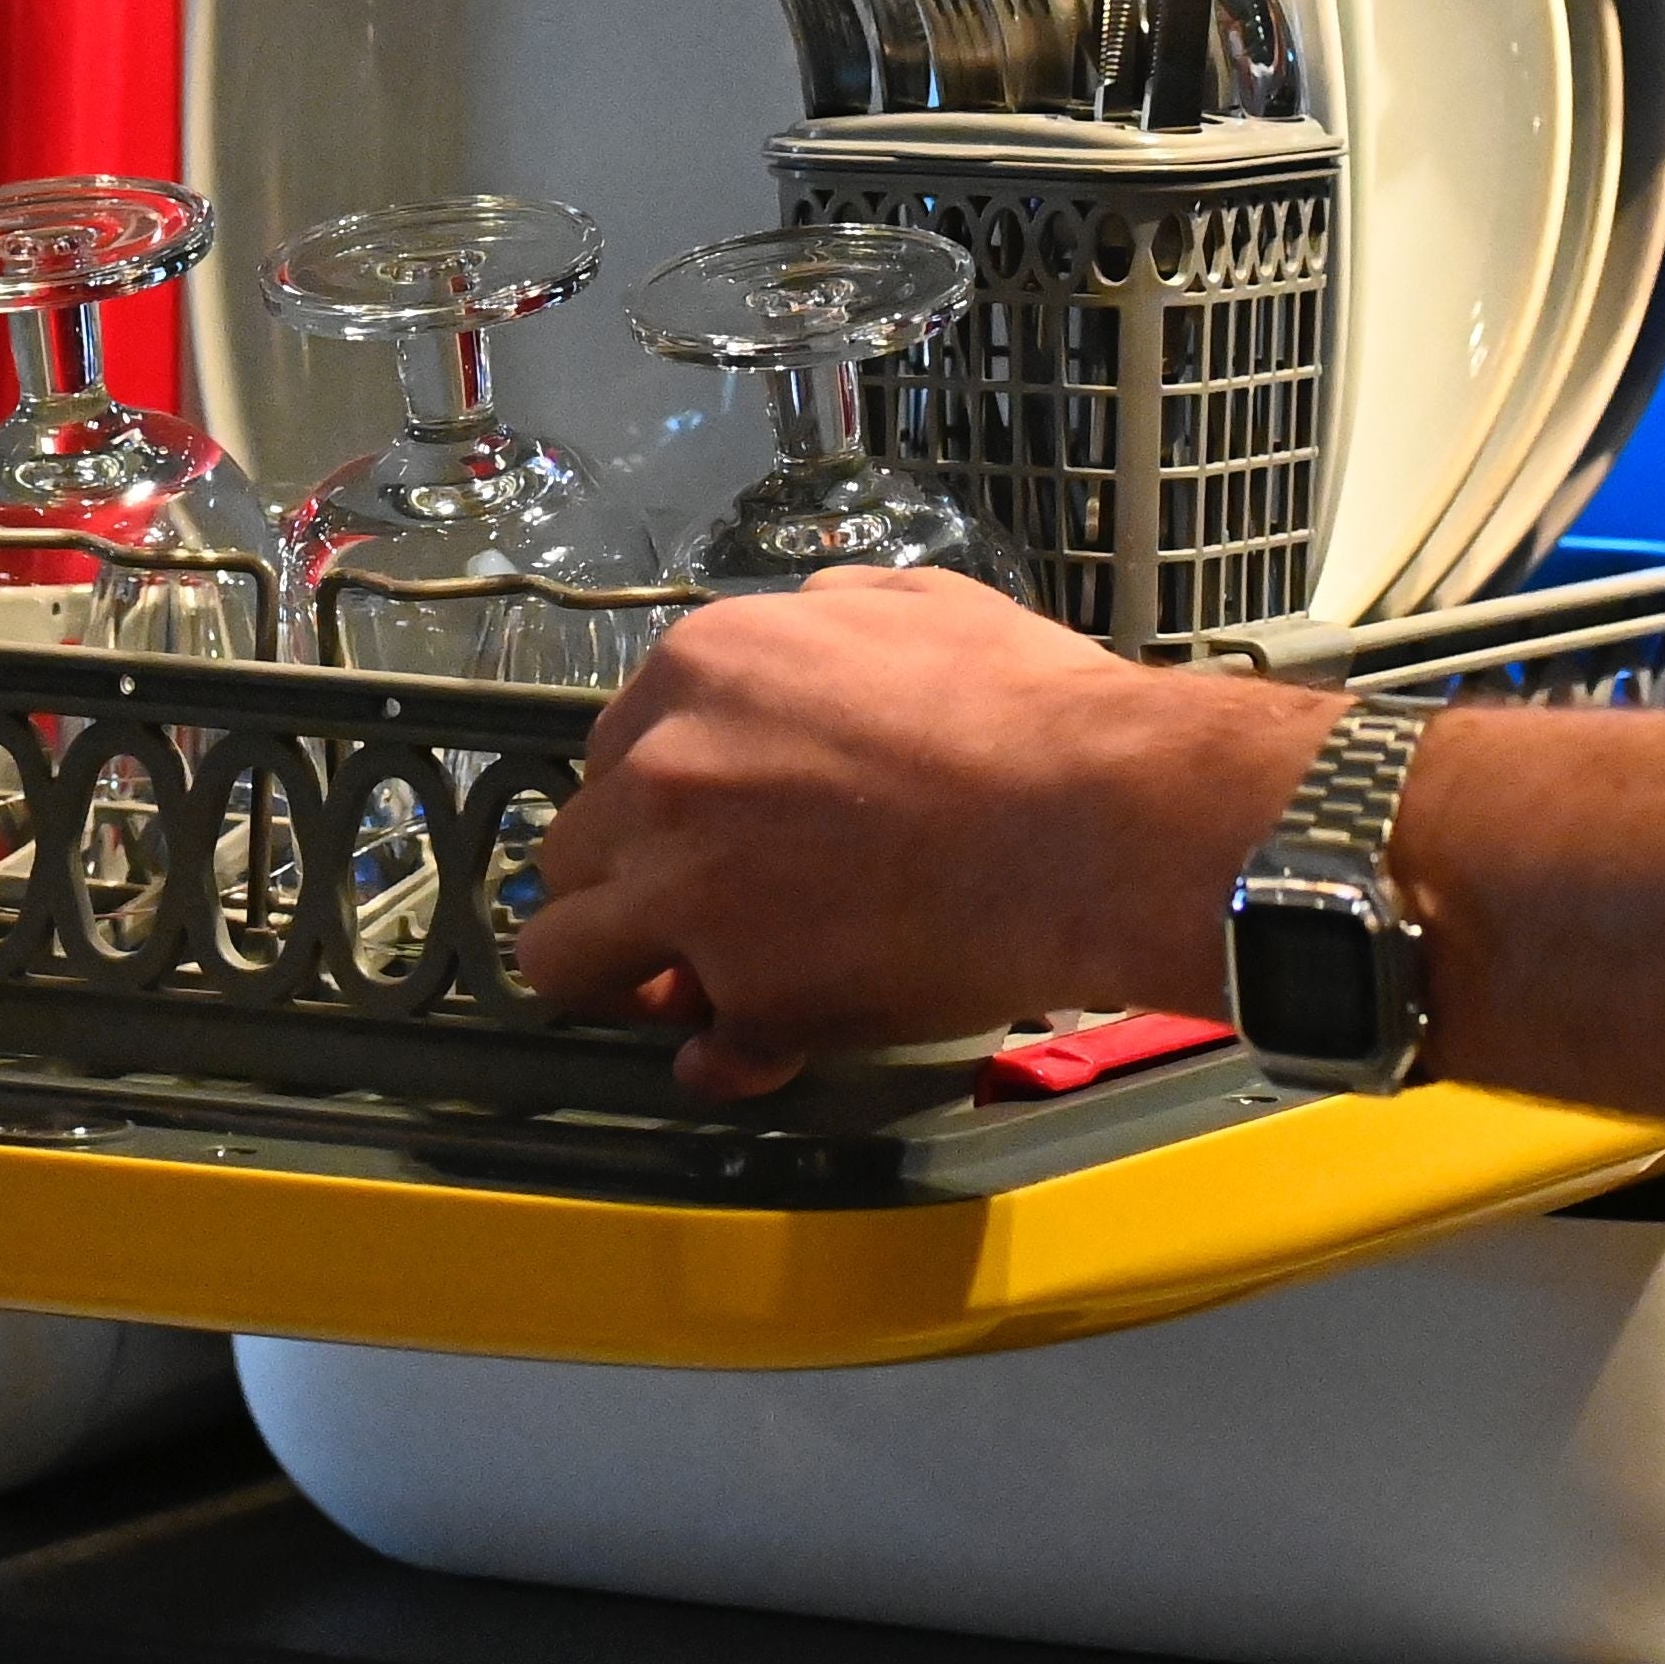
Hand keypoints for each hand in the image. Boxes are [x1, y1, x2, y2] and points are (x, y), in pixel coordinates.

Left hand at [508, 569, 1335, 1099]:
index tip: (697, 838)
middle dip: (627, 888)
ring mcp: (687, 885)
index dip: (653, 806)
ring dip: (629, 976)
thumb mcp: (913, 606)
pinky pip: (697, 1046)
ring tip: (695, 992)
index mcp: (696, 669)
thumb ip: (827, 616)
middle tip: (696, 921)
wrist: (1101, 820)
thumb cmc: (1030, 710)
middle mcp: (663, 771)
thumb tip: (803, 619)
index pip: (609, 751)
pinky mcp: (740, 987)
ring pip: (563, 956)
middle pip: (573, 851)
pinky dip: (730, 1056)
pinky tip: (769, 1050)